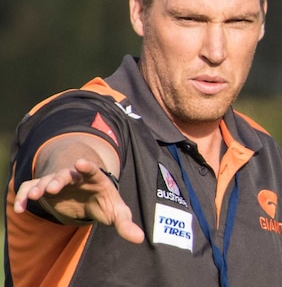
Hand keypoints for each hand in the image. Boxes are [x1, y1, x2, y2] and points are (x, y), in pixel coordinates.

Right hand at [13, 158, 144, 243]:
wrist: (89, 197)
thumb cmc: (105, 203)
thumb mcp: (117, 213)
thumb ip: (126, 224)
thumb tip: (140, 239)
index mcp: (95, 179)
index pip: (91, 170)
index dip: (86, 167)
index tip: (81, 163)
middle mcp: (74, 177)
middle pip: (65, 175)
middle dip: (59, 179)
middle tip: (52, 187)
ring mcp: (58, 182)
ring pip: (46, 180)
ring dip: (39, 187)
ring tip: (34, 196)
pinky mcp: (44, 190)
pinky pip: (31, 189)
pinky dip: (24, 196)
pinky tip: (20, 207)